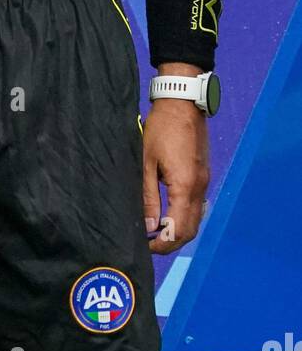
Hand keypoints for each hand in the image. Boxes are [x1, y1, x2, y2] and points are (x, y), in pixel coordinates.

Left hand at [142, 99, 209, 253]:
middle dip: (171, 242)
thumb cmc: (160, 129)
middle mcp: (199, 187)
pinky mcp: (202, 174)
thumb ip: (148, 197)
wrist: (181, 103)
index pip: (178, 229)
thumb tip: (149, 226)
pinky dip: (185, 217)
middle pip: (191, 229)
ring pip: (196, 218)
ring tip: (156, 232)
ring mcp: (204, 181)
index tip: (146, 247)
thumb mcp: (146, 162)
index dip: (163, 243)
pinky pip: (197, 205)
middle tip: (150, 244)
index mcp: (184, 186)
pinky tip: (168, 214)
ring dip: (179, 230)